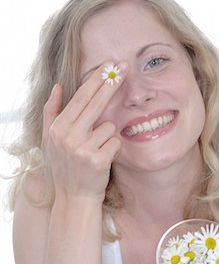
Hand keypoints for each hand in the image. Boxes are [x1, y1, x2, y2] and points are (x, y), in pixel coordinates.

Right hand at [42, 61, 127, 201]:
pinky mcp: (98, 160)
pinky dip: (113, 149)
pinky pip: (116, 142)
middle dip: (111, 83)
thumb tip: (57, 86)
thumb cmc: (65, 166)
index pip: (80, 97)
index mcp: (58, 128)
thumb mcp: (50, 140)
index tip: (108, 65)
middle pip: (96, 103)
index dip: (96, 79)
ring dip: (107, 136)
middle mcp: (68, 136)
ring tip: (96, 150)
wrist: (74, 198)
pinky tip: (103, 159)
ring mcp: (83, 149)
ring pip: (109, 126)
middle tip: (123, 67)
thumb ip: (51, 112)